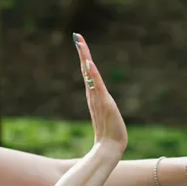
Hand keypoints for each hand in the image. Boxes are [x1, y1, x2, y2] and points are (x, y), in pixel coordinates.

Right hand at [74, 33, 127, 153]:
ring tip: (80, 42)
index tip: (80, 43)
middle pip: (86, 69)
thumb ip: (103, 111)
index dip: (84, 58)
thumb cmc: (109, 137)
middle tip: (77, 36)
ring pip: (89, 74)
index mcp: (94, 97)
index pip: (88, 73)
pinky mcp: (104, 103)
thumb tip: (103, 110)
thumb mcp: (106, 118)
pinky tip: (89, 63)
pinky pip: (97, 85)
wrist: (109, 149)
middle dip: (82, 52)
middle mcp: (93, 95)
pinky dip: (92, 74)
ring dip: (85, 57)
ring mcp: (97, 98)